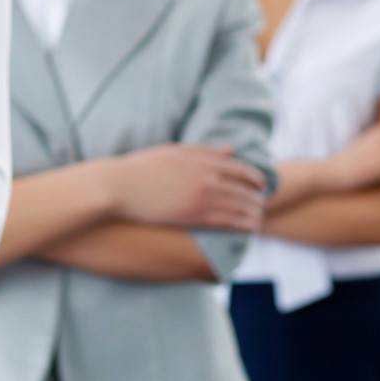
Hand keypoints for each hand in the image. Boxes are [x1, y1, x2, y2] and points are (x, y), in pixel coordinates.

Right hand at [106, 144, 266, 231]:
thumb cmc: (141, 168)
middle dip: (258, 199)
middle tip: (262, 206)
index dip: (256, 179)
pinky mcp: (193, 216)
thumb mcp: (173, 152)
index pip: (242, 169)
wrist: (117, 186)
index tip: (261, 187)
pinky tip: (249, 230)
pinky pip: (229, 222)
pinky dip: (243, 226)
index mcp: (201, 160)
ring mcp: (201, 198)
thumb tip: (232, 150)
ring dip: (255, 214)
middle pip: (246, 190)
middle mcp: (206, 178)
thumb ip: (205, 151)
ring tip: (258, 221)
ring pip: (242, 207)